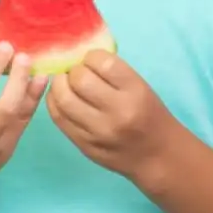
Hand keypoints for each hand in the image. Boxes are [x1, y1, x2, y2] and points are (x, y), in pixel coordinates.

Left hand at [45, 50, 180, 182]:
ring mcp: (99, 132)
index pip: (102, 63)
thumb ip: (114, 72)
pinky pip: (59, 118)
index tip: (91, 60)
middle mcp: (117, 112)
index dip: (91, 57)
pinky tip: (59, 97)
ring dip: (59, 85)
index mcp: (135, 92)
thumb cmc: (150, 115)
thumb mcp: (141, 88)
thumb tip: (80, 56)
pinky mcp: (85, 145)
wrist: (157, 156)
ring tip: (64, 82)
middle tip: (77, 72)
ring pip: (63, 99)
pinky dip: (54, 102)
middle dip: (74, 71)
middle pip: (79, 80)